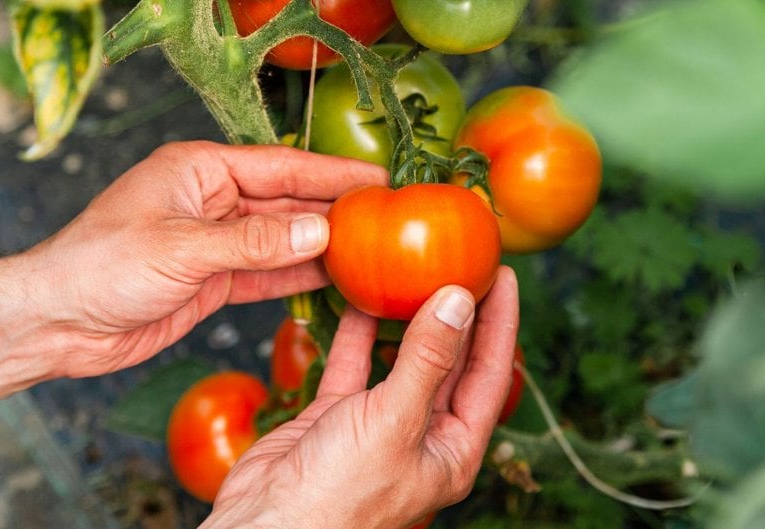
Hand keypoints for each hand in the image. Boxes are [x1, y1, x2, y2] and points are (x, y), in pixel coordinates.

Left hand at [29, 140, 387, 377]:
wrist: (57, 322)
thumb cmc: (99, 266)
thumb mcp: (181, 248)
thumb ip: (254, 242)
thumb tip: (318, 231)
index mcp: (200, 170)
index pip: (282, 167)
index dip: (333, 173)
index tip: (379, 177)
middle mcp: (212, 200)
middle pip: (288, 202)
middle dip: (336, 210)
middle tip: (390, 217)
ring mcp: (215, 241)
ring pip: (283, 240)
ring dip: (323, 247)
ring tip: (375, 250)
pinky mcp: (214, 279)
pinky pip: (268, 273)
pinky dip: (298, 278)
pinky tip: (334, 279)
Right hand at [202, 266, 519, 528]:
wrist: (264, 527)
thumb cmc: (338, 499)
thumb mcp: (393, 424)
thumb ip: (426, 360)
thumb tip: (458, 302)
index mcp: (452, 449)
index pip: (490, 374)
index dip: (499, 322)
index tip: (500, 275)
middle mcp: (421, 434)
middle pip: (450, 361)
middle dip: (457, 312)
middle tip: (463, 261)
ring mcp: (378, 424)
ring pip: (401, 358)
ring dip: (406, 317)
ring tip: (415, 269)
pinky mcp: (337, 416)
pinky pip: (354, 364)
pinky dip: (356, 331)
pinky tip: (360, 297)